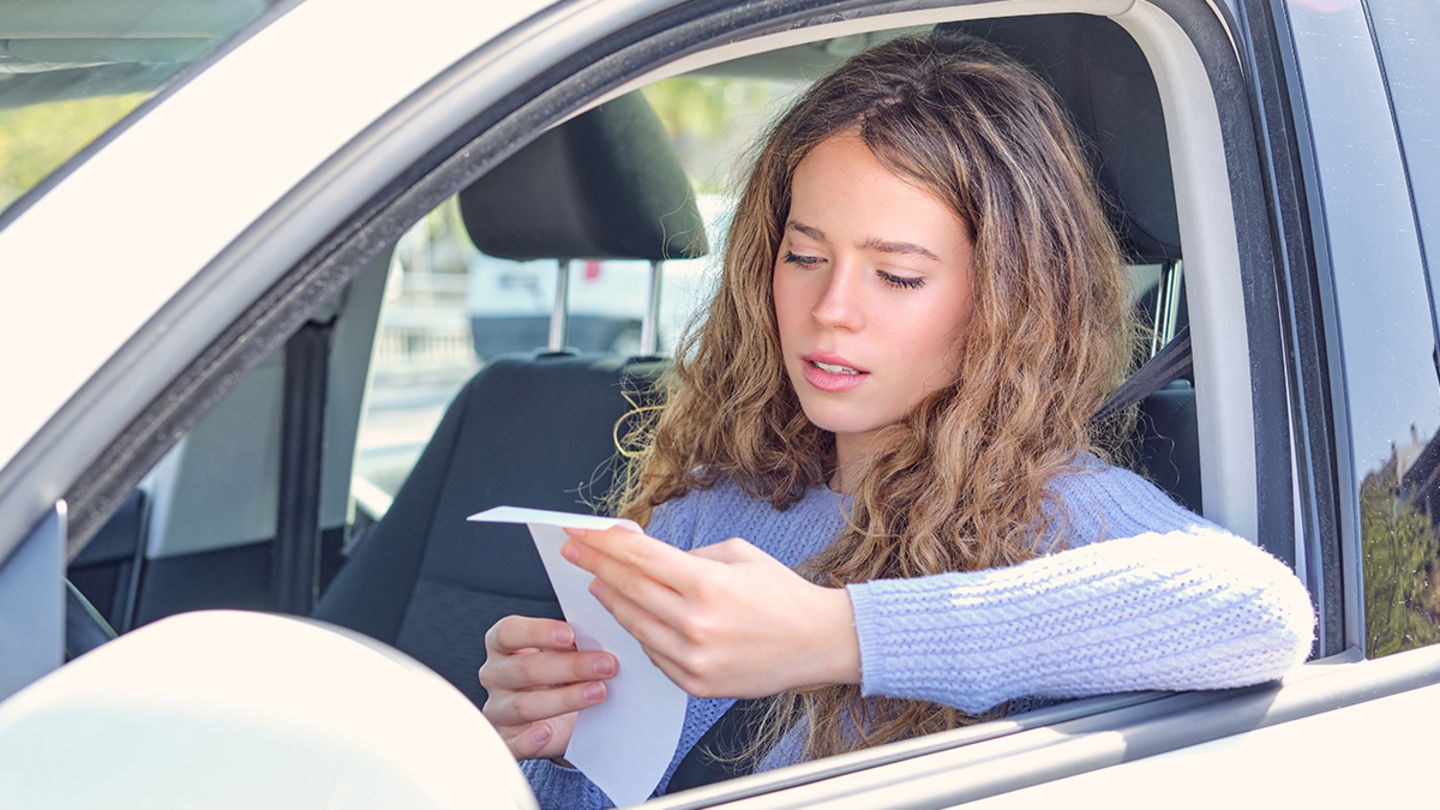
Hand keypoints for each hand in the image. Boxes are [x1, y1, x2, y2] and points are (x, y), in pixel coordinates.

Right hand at [478, 615, 617, 760]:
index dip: (538, 632)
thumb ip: (574, 643)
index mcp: (502, 644)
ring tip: (599, 692)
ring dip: (565, 699)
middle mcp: (494, 675)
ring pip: (524, 706)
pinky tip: (547, 732)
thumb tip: (602, 635)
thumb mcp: (565, 652)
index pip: (509, 633)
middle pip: (525, 669)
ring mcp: (498, 709)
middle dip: (570, 666)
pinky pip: (514, 743)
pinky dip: (530, 739)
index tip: (571, 634)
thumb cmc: (559, 673)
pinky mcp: (507, 741)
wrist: (559, 714)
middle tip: (607, 664)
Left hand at [561, 528, 859, 698]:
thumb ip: (688, 555)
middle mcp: (695, 623)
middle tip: (573, 549)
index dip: (603, 542)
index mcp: (707, 584)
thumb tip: (645, 555)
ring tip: (597, 581)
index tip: (578, 531)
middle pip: (628, 589)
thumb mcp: (738, 554)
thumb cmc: (783, 594)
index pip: (638, 558)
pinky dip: (641, 632)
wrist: (820, 642)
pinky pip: (653, 654)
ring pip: (633, 624)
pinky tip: (635, 616)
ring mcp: (693, 658)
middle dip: (595, 565)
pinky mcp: (695, 684)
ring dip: (611, 600)